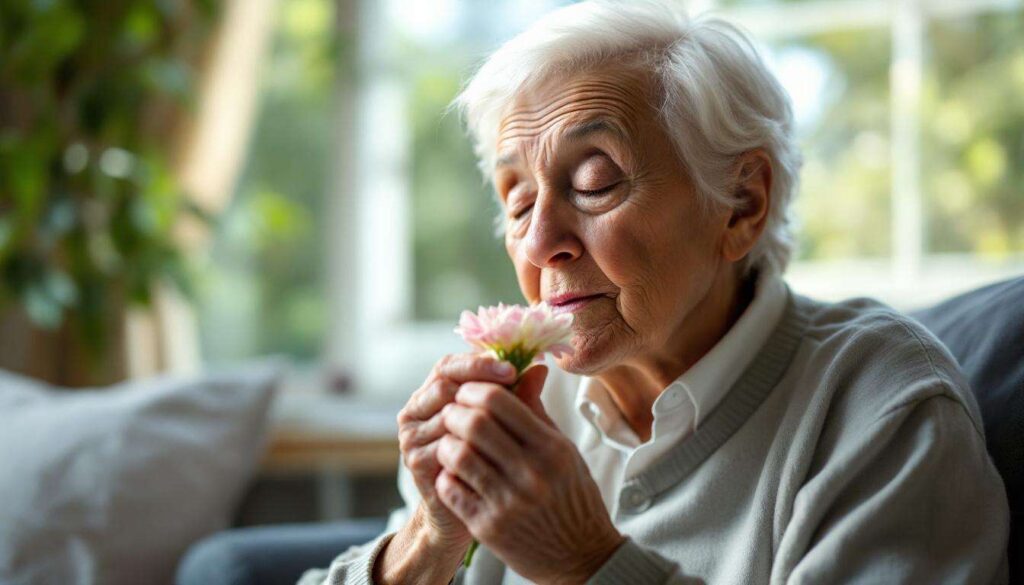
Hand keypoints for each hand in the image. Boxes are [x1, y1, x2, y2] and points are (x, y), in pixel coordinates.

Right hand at [396, 352, 518, 548]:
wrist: (472, 505)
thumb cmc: (490, 457)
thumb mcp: (504, 423)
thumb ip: (517, 396)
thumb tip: (541, 369)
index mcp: (433, 391)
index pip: (449, 365)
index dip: (479, 364)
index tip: (512, 369)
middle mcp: (416, 410)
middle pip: (443, 385)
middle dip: (479, 386)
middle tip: (512, 388)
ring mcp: (413, 436)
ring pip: (444, 415)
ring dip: (477, 416)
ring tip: (509, 419)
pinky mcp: (416, 463)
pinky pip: (443, 447)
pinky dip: (470, 445)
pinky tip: (495, 448)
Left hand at [436, 365, 624, 583]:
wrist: (581, 555)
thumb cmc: (572, 496)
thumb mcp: (564, 450)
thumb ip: (538, 410)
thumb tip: (529, 368)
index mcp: (551, 448)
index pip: (499, 402)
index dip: (475, 389)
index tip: (469, 390)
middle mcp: (530, 474)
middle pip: (474, 423)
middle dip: (455, 410)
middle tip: (453, 411)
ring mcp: (508, 502)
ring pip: (458, 454)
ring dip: (448, 441)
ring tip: (451, 440)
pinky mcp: (488, 527)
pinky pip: (452, 489)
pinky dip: (446, 474)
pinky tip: (453, 471)